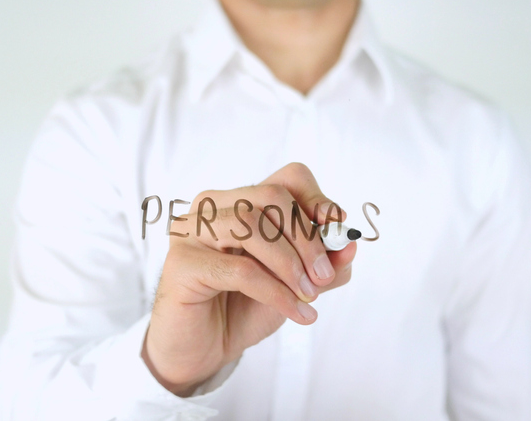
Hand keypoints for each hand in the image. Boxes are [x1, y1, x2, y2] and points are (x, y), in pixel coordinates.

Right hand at [142, 163, 356, 395]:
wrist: (203, 351)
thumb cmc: (244, 308)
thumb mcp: (295, 284)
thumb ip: (324, 265)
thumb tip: (350, 244)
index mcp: (239, 201)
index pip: (286, 179)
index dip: (316, 199)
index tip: (336, 231)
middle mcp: (210, 206)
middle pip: (270, 195)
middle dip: (306, 236)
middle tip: (322, 275)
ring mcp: (190, 231)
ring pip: (250, 225)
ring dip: (290, 263)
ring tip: (309, 294)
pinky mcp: (180, 263)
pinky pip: (239, 269)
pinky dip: (276, 291)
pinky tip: (296, 312)